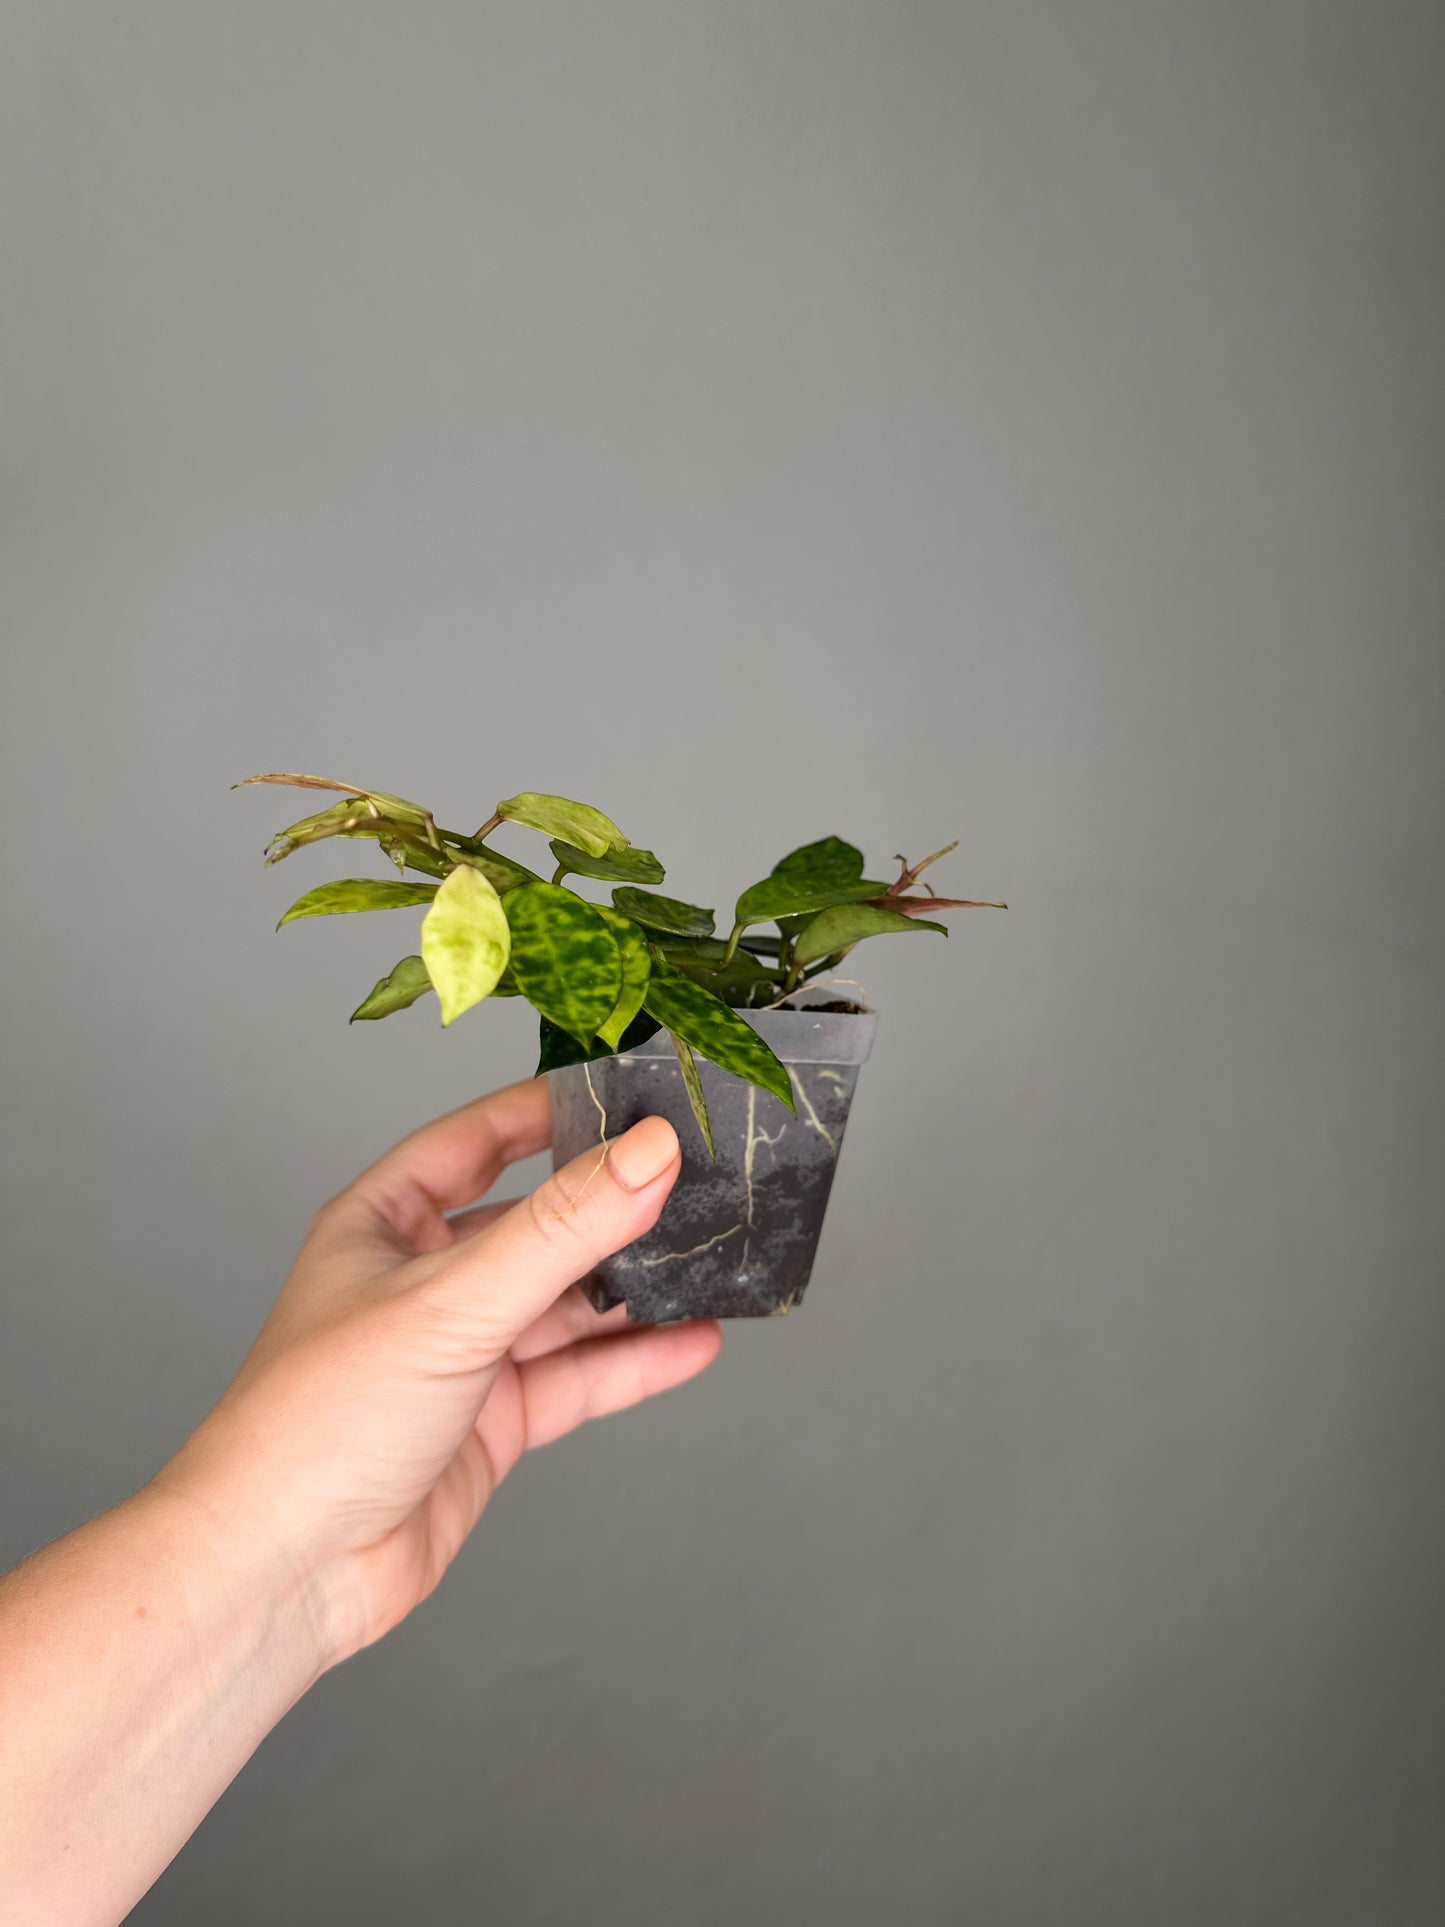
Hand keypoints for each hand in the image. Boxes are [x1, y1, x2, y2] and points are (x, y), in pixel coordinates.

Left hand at [159, 1077, 719, 1668]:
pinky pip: (578, 1377)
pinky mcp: (492, 1422)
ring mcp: (462, 1353)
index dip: (553, 1110)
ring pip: (567, 1304)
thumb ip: (559, 1230)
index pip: (481, 1138)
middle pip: (538, 1223)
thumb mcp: (450, 1303)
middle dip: (613, 1207)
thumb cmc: (315, 1422)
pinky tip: (695, 1341)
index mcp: (385, 1221)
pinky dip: (636, 1361)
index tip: (633, 1092)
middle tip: (696, 1178)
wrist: (283, 1573)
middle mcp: (425, 1280)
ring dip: (636, 1289)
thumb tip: (647, 1154)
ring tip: (714, 1261)